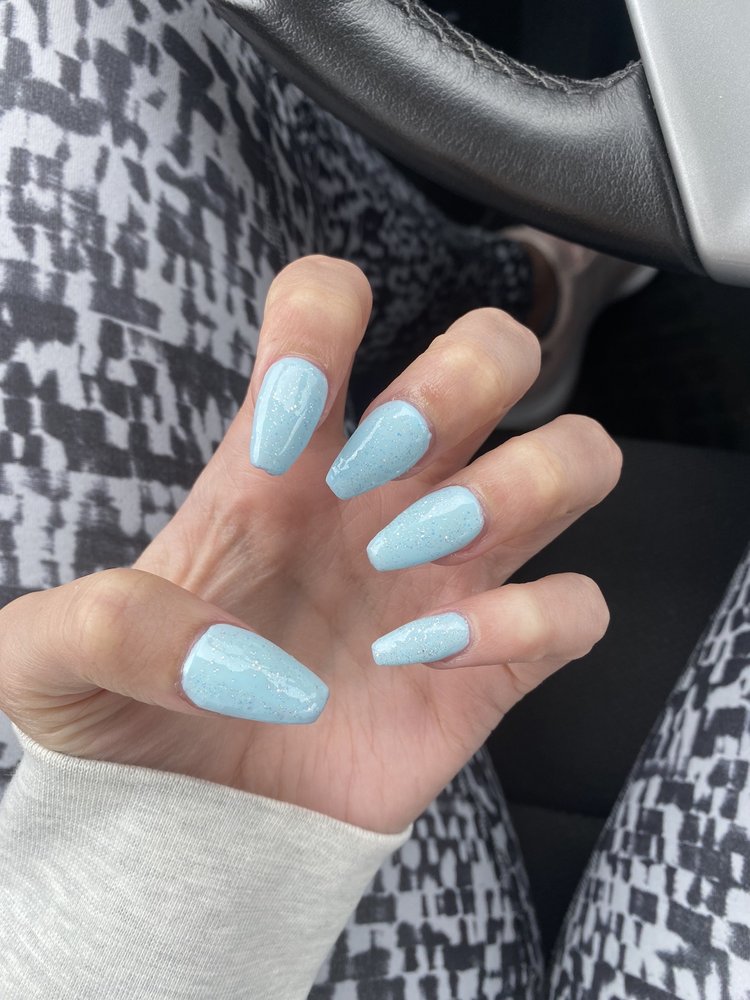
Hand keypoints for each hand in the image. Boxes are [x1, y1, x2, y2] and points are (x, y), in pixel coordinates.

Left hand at [0, 255, 620, 833]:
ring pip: (573, 458)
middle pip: (496, 350)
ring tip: (425, 552)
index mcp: (283, 459)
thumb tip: (215, 649)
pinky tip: (437, 655)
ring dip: (519, 486)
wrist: (193, 819)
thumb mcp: (49, 666)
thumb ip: (89, 625)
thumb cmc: (130, 716)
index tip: (287, 412)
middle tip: (387, 465)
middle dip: (462, 379)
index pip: (325, 308)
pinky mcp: (494, 660)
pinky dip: (531, 621)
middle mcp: (385, 492)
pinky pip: (578, 608)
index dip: (320, 323)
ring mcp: (451, 569)